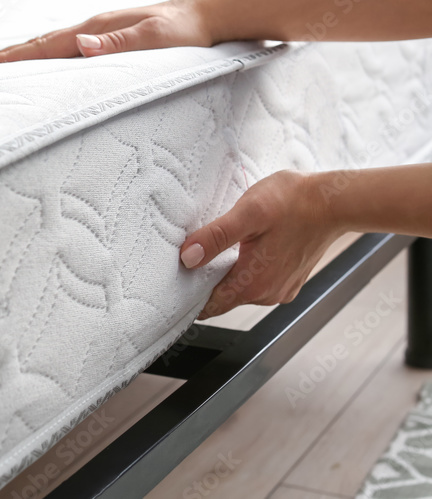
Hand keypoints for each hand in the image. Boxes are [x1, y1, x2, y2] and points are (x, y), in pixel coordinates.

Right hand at [0, 0, 212, 65]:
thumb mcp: (155, 41)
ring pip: (48, 45)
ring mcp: (96, 33)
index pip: (43, 47)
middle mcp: (90, 29)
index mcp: (95, 31)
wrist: (207, 16)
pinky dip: (42, 55)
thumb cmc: (185, 33)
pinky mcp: (106, 39)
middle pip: (37, 44)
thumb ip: (118, 45)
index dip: (9, 58)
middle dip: (3, 56)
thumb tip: (80, 45)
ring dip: (20, 55)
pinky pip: (64, 49)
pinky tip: (41, 62)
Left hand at [178, 171, 341, 319]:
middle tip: (186, 260)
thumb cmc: (295, 202)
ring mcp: (280, 289)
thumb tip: (188, 257)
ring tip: (211, 252)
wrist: (335, 201)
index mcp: (253, 283)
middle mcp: (267, 294)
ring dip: (224, 274)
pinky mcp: (289, 280)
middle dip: (203, 282)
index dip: (188, 296)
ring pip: (239, 289)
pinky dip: (244, 270)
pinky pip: (257, 282)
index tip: (171, 284)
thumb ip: (216, 237)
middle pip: (222, 298)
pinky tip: (241, 250)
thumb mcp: (248, 213)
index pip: (209, 305)